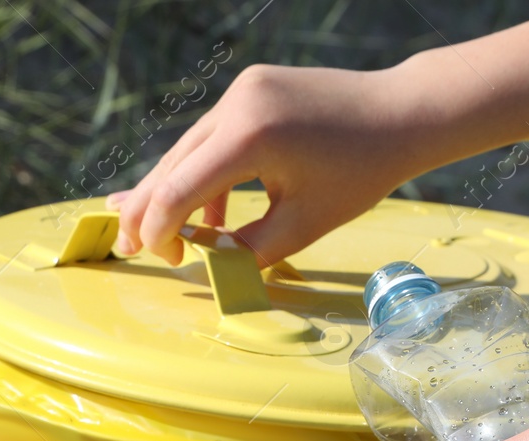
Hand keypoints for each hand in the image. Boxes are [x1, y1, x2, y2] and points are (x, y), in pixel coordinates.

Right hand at [109, 61, 454, 267]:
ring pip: (188, 149)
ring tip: (162, 235)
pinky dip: (205, 173)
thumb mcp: (303, 226)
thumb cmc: (360, 172)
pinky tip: (208, 214)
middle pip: (173, 164)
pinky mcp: (250, 88)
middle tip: (128, 248)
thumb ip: (247, 250)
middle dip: (148, 211)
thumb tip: (208, 265)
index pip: (181, 189)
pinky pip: (213, 136)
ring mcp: (242, 89)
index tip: (162, 260)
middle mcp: (238, 103)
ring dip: (174, 193)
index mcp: (251, 136)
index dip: (159, 230)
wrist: (400, 113)